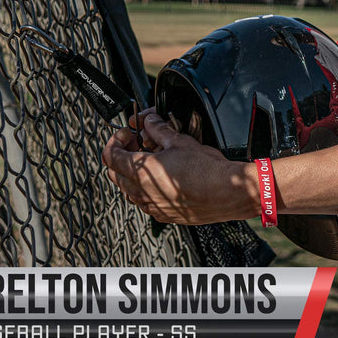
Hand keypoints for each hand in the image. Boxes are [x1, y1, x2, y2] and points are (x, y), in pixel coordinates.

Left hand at [102, 110, 258, 224]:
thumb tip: (150, 122)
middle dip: (122, 155)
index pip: (110, 155)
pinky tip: (162, 178)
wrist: (227, 192)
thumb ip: (159, 129)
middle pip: (114, 173)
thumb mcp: (179, 141)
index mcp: (142, 171)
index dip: (116, 140)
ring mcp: (152, 206)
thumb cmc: (206, 170)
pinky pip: (143, 202)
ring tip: (150, 160)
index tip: (128, 134)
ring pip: (127, 190)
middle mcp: (142, 192)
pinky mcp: (164, 215)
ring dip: (132, 174)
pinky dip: (144, 189)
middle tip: (137, 144)